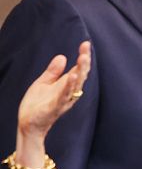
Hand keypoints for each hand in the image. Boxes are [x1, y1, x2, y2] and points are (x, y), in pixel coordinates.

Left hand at [15, 41, 91, 167]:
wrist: (28, 125)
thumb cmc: (37, 104)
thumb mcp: (43, 83)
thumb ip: (53, 71)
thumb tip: (62, 56)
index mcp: (67, 85)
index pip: (78, 69)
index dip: (83, 56)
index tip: (85, 44)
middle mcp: (69, 92)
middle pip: (80, 75)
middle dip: (84, 61)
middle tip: (86, 48)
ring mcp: (63, 100)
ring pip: (75, 84)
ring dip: (80, 71)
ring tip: (83, 58)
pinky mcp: (54, 107)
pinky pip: (64, 96)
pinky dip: (69, 86)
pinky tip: (72, 76)